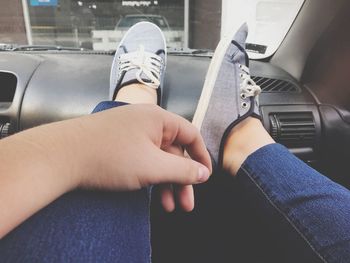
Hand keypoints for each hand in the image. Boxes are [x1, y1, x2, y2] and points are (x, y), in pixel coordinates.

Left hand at [0, 104, 211, 237]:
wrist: (61, 156)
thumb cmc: (110, 157)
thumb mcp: (153, 167)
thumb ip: (183, 170)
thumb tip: (203, 173)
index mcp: (159, 119)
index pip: (190, 134)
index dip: (201, 157)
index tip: (205, 177)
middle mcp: (146, 122)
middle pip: (173, 151)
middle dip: (181, 179)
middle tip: (186, 204)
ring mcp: (130, 133)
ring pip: (157, 158)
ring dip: (165, 182)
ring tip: (169, 206)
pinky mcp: (117, 143)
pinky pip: (141, 159)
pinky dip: (149, 177)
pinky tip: (151, 195)